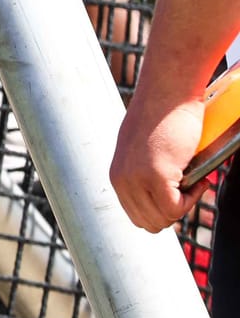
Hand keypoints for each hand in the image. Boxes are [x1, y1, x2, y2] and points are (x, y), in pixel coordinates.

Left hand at [111, 85, 208, 231]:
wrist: (168, 94)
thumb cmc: (161, 119)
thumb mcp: (141, 151)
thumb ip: (141, 174)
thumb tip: (156, 201)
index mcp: (117, 176)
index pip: (137, 216)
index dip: (161, 212)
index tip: (177, 194)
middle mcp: (122, 180)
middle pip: (149, 222)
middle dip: (173, 212)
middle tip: (188, 189)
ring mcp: (137, 178)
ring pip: (164, 218)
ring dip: (183, 205)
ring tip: (193, 182)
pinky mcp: (155, 175)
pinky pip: (176, 207)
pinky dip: (192, 199)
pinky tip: (199, 180)